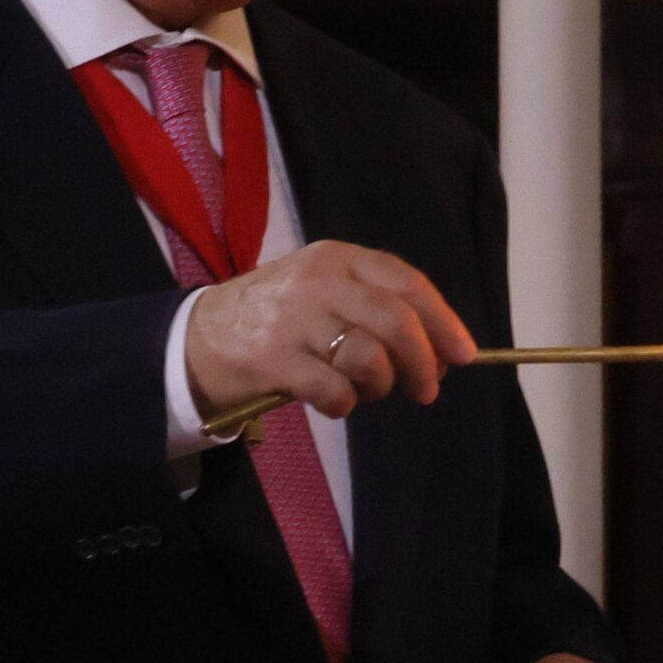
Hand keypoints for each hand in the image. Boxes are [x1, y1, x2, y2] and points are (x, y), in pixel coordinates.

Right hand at [185, 240, 476, 420]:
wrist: (197, 337)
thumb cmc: (279, 317)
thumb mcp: (324, 291)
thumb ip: (376, 310)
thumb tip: (440, 354)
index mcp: (338, 258)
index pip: (407, 283)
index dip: (444, 321)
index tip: (465, 355)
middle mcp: (319, 281)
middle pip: (396, 321)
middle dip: (423, 362)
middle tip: (427, 390)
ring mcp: (294, 319)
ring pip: (370, 357)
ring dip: (381, 386)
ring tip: (367, 391)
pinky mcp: (273, 359)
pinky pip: (335, 390)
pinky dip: (345, 404)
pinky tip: (334, 402)